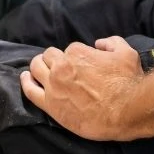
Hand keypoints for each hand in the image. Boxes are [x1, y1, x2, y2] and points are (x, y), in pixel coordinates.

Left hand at [20, 37, 144, 140]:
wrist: (126, 111)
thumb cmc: (128, 82)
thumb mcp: (126, 53)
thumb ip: (111, 42)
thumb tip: (98, 44)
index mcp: (77, 52)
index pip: (69, 50)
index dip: (76, 57)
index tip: (82, 66)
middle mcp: (61, 66)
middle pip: (48, 56)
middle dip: (53, 59)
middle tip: (59, 67)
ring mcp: (53, 85)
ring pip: (36, 68)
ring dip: (38, 66)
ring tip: (39, 69)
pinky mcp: (51, 105)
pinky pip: (30, 90)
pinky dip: (26, 82)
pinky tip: (26, 78)